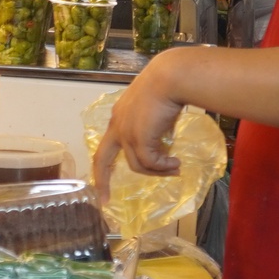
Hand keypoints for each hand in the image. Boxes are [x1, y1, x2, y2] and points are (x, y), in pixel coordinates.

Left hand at [89, 51, 189, 203]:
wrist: (171, 78)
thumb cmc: (168, 86)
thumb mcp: (156, 110)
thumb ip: (153, 128)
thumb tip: (163, 146)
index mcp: (119, 117)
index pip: (107, 144)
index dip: (105, 163)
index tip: (104, 179)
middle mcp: (118, 126)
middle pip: (102, 159)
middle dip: (102, 182)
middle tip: (105, 200)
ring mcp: (126, 133)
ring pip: (137, 164)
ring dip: (157, 170)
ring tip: (175, 168)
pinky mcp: (138, 139)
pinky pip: (151, 162)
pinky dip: (164, 166)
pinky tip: (176, 163)